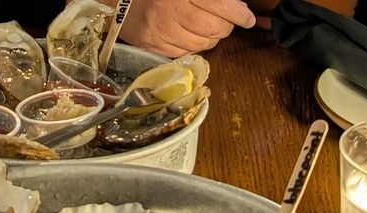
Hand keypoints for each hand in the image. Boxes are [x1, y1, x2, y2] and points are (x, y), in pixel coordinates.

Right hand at [116, 0, 256, 57]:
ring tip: (210, 29)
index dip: (237, 13)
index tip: (247, 18)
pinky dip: (194, 46)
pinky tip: (192, 36)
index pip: (219, 4)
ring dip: (212, 38)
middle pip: (212, 28)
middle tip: (227, 22)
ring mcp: (161, 32)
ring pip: (201, 44)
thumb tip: (234, 5)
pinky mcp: (154, 47)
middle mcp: (170, 12)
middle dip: (226, 27)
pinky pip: (185, 52)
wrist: (120, 2)